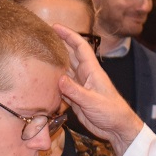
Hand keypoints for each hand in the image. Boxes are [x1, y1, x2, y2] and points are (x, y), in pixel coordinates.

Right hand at [53, 25, 143, 155]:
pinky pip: (63, 87)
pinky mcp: (76, 98)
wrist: (117, 128)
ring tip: (38, 56)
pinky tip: (44, 81)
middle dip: (58, 45)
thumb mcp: (92, 101)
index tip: (55, 26)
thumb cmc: (111, 112)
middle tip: (42, 37)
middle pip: (70, 55)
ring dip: (54, 64)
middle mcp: (85, 75)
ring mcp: (80, 86)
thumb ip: (75, 91)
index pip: (79, 47)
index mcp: (92, 71)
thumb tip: (59, 78)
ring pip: (65, 71)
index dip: (68, 35)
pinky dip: (54, 83)